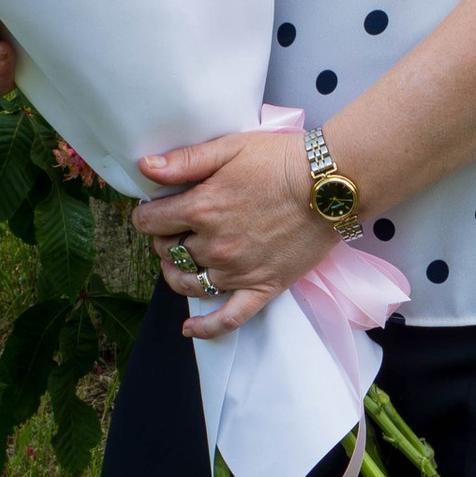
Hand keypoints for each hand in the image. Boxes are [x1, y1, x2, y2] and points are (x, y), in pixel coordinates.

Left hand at [132, 125, 332, 338]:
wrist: (331, 186)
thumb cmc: (283, 160)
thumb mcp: (230, 148)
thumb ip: (185, 160)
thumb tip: (145, 167)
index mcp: (201, 208)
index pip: (150, 222)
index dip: (148, 214)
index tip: (155, 210)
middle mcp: (214, 245)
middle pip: (167, 251)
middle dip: (164, 239)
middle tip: (177, 228)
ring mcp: (237, 271)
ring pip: (187, 283)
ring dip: (176, 273)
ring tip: (180, 262)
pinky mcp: (262, 287)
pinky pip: (228, 318)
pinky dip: (206, 328)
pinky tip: (190, 328)